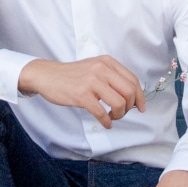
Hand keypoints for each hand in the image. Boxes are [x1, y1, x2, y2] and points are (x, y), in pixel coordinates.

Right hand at [18, 55, 145, 127]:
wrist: (47, 75)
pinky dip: (106, 122)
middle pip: (129, 92)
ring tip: (112, 117)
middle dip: (130, 106)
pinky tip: (105, 123)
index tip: (140, 108)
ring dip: (119, 115)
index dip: (140, 97)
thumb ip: (112, 77)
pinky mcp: (81, 95)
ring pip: (118, 103)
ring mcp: (91, 82)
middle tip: (123, 113)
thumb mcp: (94, 67)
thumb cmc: (72, 75)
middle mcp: (101, 69)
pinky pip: (101, 113)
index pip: (133, 80)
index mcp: (107, 62)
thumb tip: (131, 97)